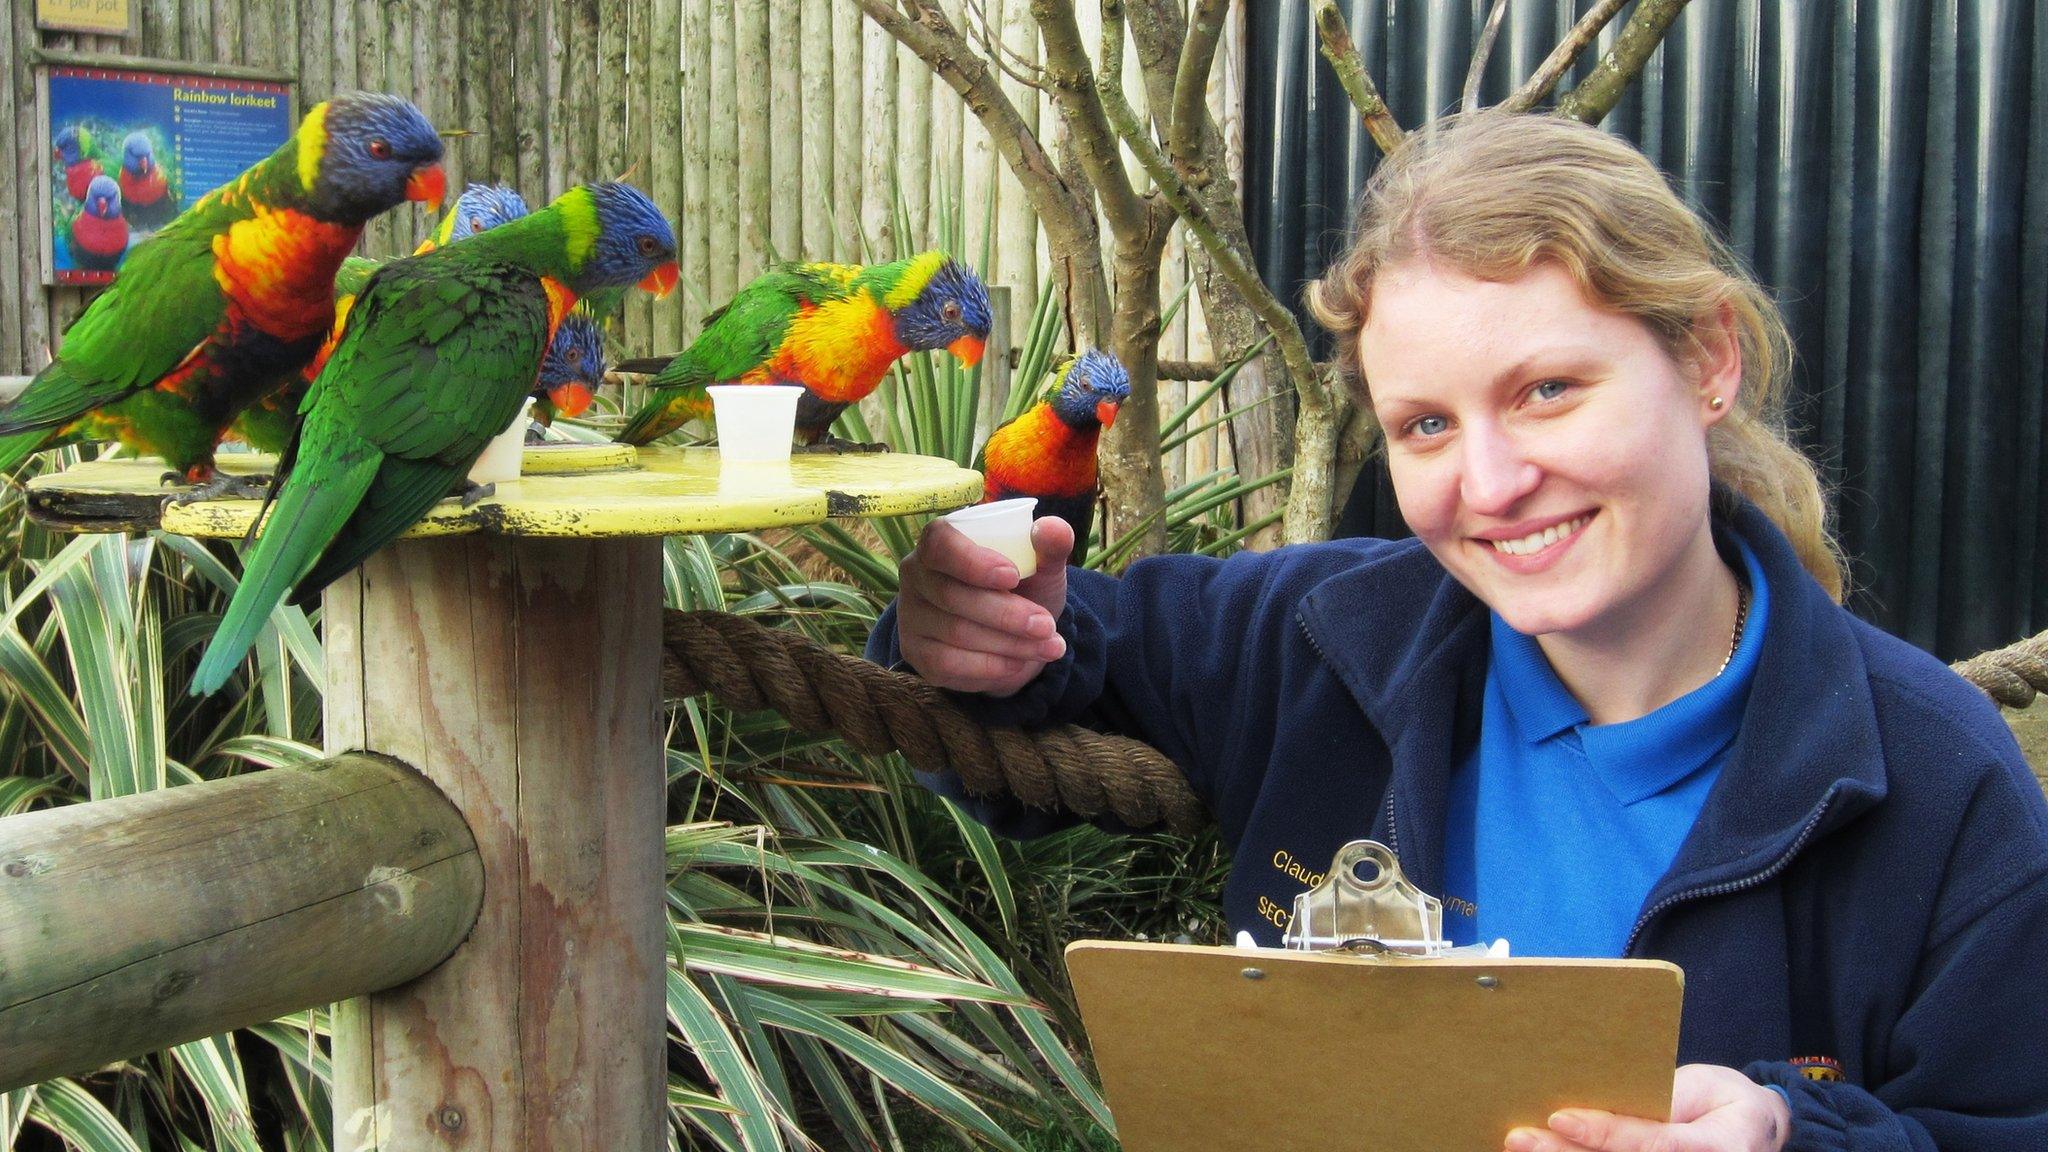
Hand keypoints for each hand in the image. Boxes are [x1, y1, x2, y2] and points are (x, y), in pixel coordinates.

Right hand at [895, 516, 1073, 696]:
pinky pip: (948, 664)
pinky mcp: (915, 653)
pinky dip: (990, 667)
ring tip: (1048, 647)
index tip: (1012, 576)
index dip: (972, 561)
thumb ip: (1051, 545)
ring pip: (955, 632)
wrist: (1013, 634)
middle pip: (952, 595)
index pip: (940, 544)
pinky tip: (1018, 664)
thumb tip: (1052, 529)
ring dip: (1008, 643)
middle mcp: (915, 575)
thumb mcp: (1041, 566)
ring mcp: (911, 616)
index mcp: (939, 541)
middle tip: (1046, 626)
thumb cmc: (1022, 588)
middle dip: (1006, 614)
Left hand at [1504, 1065, 1790, 1151]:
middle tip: (1519, 1138)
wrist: (1752, 1131)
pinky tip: (1544, 1151)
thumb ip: (1656, 1103)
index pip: (1651, 1143)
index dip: (1605, 1133)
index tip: (1560, 1116)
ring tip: (1520, 1147)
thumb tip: (1598, 1099)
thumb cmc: (1722, 1102)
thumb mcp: (1700, 1090)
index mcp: (1714, 1147)